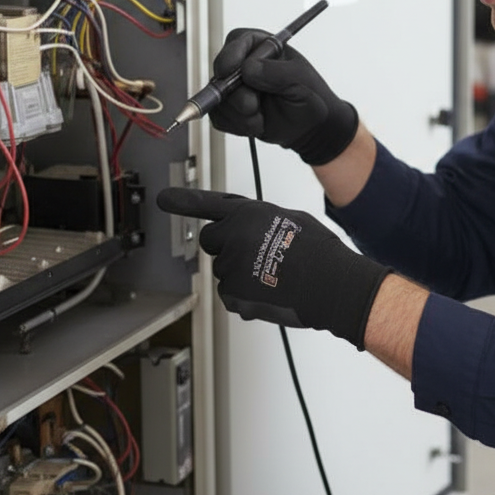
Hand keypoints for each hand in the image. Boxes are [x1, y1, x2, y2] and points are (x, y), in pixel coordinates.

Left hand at [156, 187, 389, 348]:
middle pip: (211, 240)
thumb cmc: (317, 251)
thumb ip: (257, 221)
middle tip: (252, 253)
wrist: (331, 285)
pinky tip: (269, 291)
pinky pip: (230, 294)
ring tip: (272, 275)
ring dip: (240, 272)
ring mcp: (231, 268)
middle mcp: (233, 237)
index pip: (208, 205)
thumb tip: (248, 231)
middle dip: (224, 245)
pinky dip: (245, 295)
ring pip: (223, 270)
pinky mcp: (233, 296)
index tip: (163, 198)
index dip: (183, 201)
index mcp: (247, 214)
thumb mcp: (288, 218)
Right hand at [209, 28, 358, 165]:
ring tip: (262, 118)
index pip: (237, 41)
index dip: (230, 55)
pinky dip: (237, 126)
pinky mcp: (229, 108)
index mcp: (261, 47)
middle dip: (235, 94)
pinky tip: (256, 125)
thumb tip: (248, 69)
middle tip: (253, 106)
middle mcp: (243, 64)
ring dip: (239, 114)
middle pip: (221, 72)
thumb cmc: (309, 95)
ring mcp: (233, 87)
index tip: (230, 71)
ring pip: (218, 98)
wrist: (310, 125)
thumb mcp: (300, 79)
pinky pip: (219, 118)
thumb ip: (276, 72)